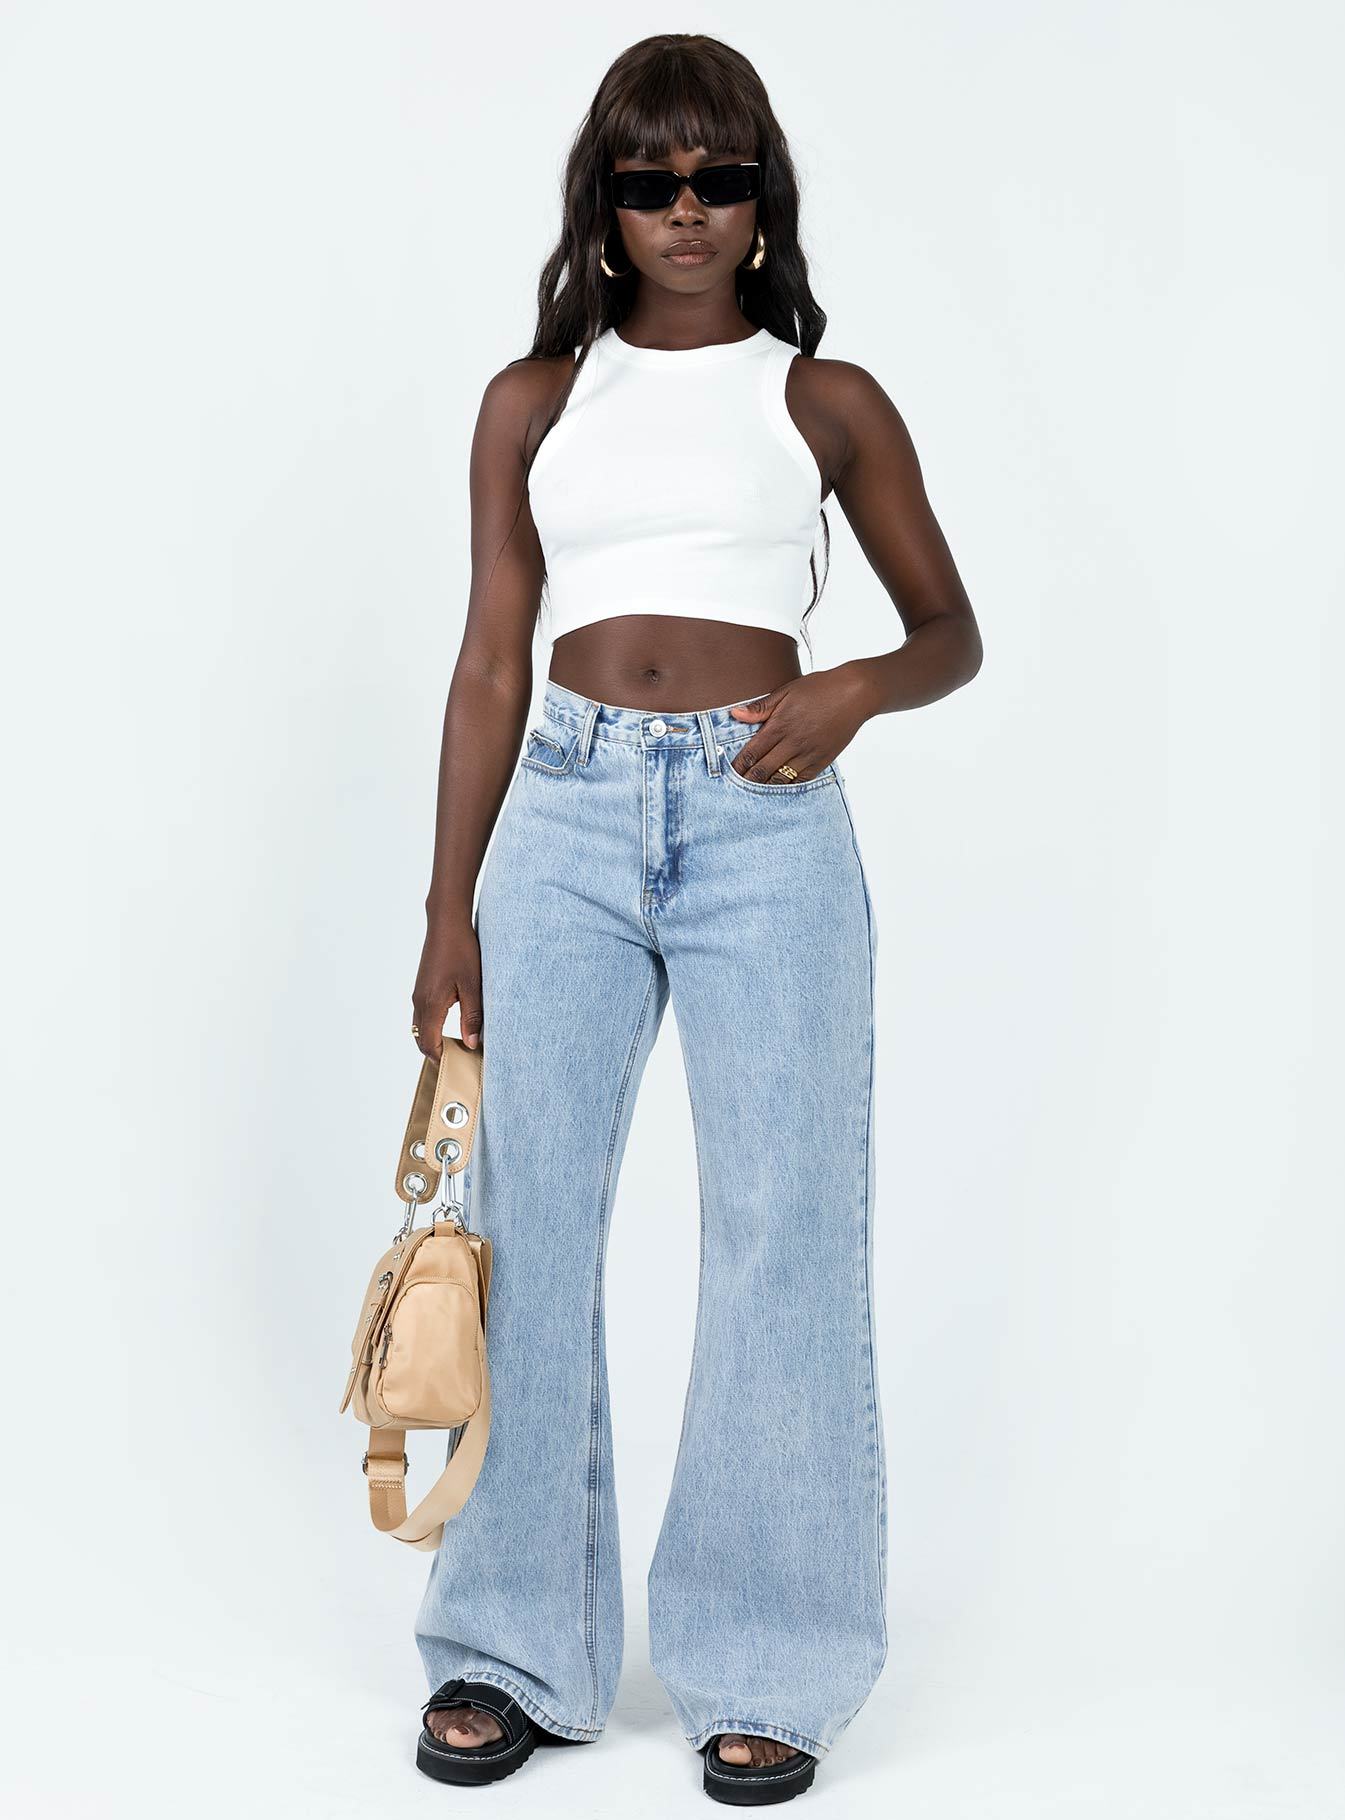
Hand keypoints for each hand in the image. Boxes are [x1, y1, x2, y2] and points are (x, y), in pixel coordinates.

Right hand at [412, 914, 481, 1060]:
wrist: (446, 923)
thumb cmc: (461, 951)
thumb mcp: (472, 985)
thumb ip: (472, 1017)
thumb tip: (472, 1044)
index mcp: (431, 1004)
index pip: (429, 1043)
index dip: (441, 1059)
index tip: (457, 1068)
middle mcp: (419, 1001)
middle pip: (421, 1039)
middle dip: (437, 1053)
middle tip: (458, 1062)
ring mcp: (418, 993)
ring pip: (420, 1027)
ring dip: (434, 1039)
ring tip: (457, 1047)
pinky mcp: (422, 986)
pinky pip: (422, 1015)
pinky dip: (432, 1027)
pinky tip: (451, 1025)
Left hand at [726, 667, 871, 782]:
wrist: (856, 694)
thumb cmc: (820, 689)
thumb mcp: (787, 692)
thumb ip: (761, 707)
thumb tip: (735, 714)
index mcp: (780, 725)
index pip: (752, 753)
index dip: (738, 766)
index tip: (727, 772)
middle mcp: (793, 743)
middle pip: (763, 770)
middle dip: (746, 780)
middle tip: (735, 787)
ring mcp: (809, 754)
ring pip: (780, 779)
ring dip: (764, 786)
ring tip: (752, 791)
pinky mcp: (822, 761)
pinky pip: (800, 781)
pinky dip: (787, 786)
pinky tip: (777, 787)